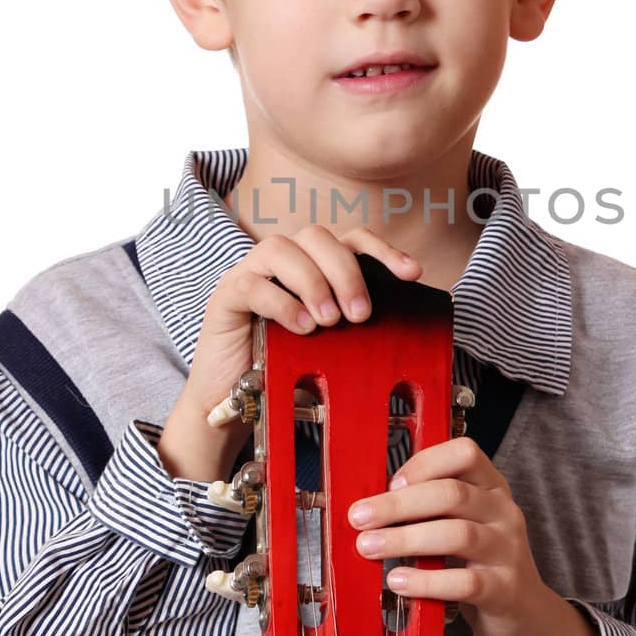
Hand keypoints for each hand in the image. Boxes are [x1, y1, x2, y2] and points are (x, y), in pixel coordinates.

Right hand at [156, 225, 422, 481]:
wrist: (232, 399)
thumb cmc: (283, 368)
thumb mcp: (329, 345)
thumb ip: (352, 327)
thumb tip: (398, 327)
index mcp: (311, 266)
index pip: (349, 239)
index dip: (381, 250)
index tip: (411, 273)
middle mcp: (280, 262)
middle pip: (315, 236)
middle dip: (345, 272)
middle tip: (359, 315)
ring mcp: (249, 273)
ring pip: (279, 248)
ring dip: (312, 282)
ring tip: (327, 321)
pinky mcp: (225, 296)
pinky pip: (251, 284)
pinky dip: (281, 303)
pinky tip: (300, 327)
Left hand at [347, 435, 565, 635]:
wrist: (525, 617)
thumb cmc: (480, 564)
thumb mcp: (465, 524)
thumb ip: (432, 509)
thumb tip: (371, 503)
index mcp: (491, 487)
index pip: (465, 454)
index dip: (424, 463)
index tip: (390, 483)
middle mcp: (504, 512)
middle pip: (452, 494)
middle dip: (399, 504)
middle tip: (359, 517)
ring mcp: (508, 551)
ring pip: (458, 534)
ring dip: (406, 539)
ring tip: (369, 547)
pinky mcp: (504, 590)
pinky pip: (464, 582)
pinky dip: (426, 581)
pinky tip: (399, 583)